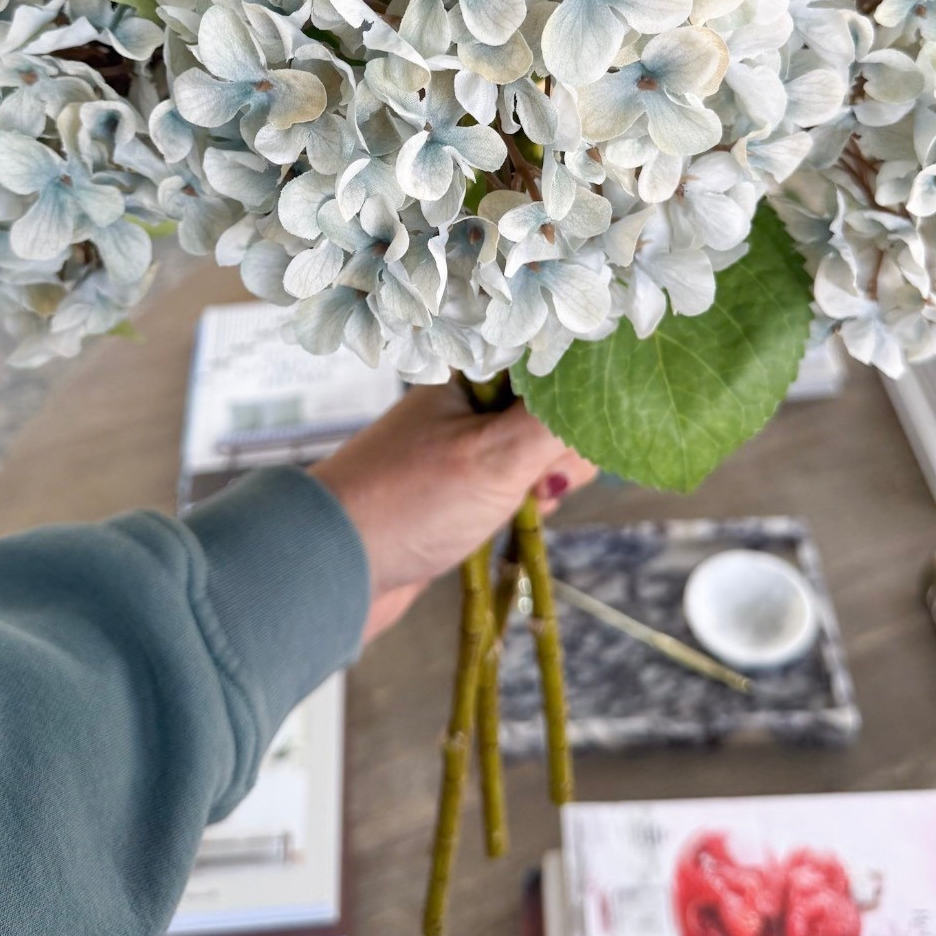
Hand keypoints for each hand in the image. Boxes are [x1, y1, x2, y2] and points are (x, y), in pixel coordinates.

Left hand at [313, 383, 595, 641]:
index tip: (578, 436)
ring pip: (534, 452)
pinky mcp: (456, 488)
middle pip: (551, 411)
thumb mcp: (497, 455)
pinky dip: (523, 503)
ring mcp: (461, 447)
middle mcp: (466, 403)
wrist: (330, 569)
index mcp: (471, 376)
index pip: (552, 366)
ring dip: (544, 481)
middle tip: (539, 483)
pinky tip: (519, 520)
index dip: (577, 401)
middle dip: (562, 451)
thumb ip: (556, 420)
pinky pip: (512, 484)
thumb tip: (605, 385)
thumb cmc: (408, 502)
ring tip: (527, 506)